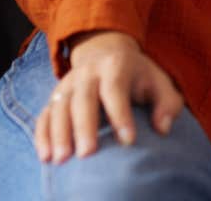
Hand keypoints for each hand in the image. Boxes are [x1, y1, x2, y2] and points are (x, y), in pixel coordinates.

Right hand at [33, 30, 184, 162]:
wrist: (106, 51)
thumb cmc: (137, 76)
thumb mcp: (159, 82)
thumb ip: (167, 103)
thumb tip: (163, 128)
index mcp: (116, 65)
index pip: (116, 90)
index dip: (121, 115)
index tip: (129, 141)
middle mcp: (88, 73)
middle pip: (83, 99)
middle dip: (84, 127)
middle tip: (88, 154)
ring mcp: (67, 84)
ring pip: (59, 108)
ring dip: (59, 134)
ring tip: (62, 159)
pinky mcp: (54, 97)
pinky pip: (44, 115)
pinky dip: (42, 136)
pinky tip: (46, 156)